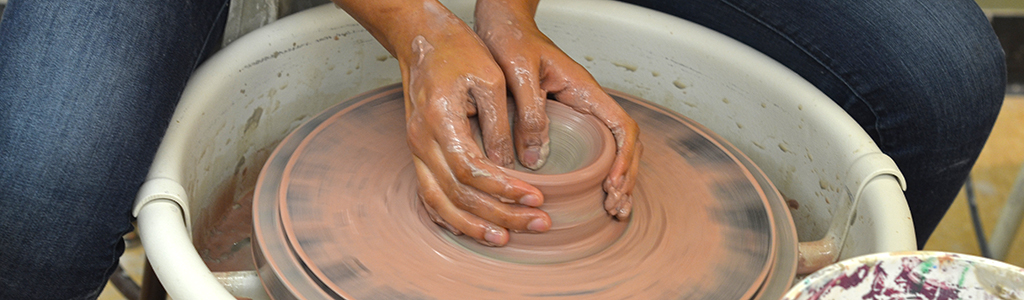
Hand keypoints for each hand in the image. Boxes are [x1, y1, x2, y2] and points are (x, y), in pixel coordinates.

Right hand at [333, 0, 551, 245]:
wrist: (422, 39)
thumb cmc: (457, 51)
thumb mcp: (489, 79)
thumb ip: (498, 124)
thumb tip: (510, 166)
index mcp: (439, 122)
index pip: (472, 171)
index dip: (505, 190)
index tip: (537, 197)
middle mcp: (422, 142)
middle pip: (458, 195)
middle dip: (499, 215)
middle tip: (537, 223)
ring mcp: (416, 150)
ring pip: (439, 202)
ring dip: (472, 225)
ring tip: (505, 238)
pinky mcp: (420, 153)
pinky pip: (429, 195)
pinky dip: (449, 217)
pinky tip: (471, 227)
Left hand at [475, 0, 641, 219]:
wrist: (499, 24)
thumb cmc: (511, 40)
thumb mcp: (518, 74)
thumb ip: (529, 113)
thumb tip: (536, 158)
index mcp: (584, 90)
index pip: (622, 127)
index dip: (624, 158)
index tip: (613, 183)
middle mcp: (585, 104)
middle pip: (624, 145)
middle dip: (626, 178)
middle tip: (616, 208)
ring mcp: (576, 114)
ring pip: (611, 150)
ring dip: (616, 180)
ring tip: (613, 209)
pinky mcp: (560, 121)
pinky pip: (588, 150)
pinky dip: (595, 176)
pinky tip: (590, 195)